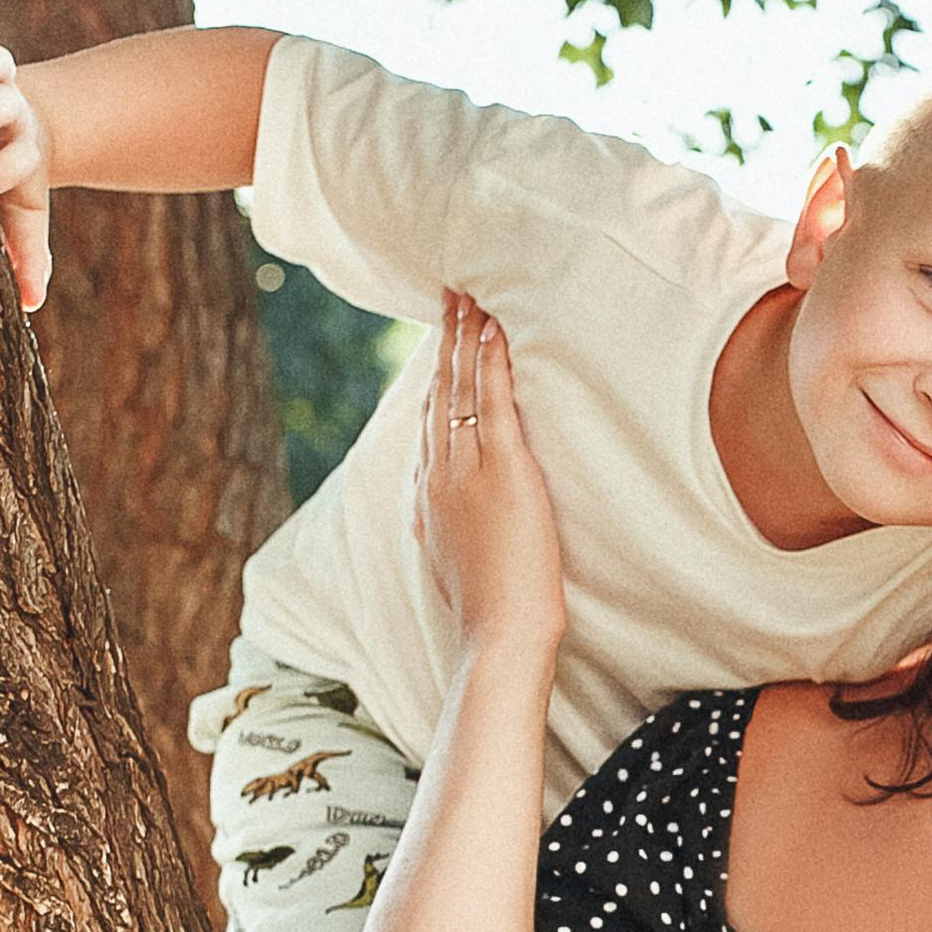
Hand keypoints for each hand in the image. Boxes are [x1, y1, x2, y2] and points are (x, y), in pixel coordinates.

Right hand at [412, 290, 566, 660]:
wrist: (498, 635)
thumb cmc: (491, 612)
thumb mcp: (458, 563)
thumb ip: (451, 528)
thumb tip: (450, 517)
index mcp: (429, 496)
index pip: (430, 424)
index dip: (435, 380)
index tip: (442, 347)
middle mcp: (440, 475)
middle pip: (438, 394)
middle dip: (446, 342)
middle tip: (452, 296)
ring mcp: (467, 471)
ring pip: (460, 389)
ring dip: (466, 338)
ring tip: (471, 296)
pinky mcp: (502, 471)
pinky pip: (492, 402)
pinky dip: (491, 362)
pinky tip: (494, 330)